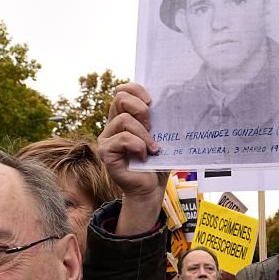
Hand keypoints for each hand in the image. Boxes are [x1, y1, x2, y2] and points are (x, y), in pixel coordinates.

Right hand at [99, 82, 168, 233]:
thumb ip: (159, 120)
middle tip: (152, 125)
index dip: (136, 90)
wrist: (151, 189)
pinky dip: (137, 145)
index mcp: (124, 117)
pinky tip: (144, 156)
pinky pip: (122, 138)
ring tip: (153, 148)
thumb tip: (172, 102)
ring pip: (124, 119)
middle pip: (120, 98)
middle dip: (140, 108)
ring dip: (144, 134)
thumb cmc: (157, 163)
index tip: (152, 101)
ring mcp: (107, 139)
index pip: (122, 91)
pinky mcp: (106, 153)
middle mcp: (112, 125)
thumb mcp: (161, 137)